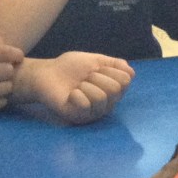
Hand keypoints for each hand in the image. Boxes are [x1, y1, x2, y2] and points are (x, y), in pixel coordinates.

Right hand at [0, 35, 23, 113]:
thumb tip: (12, 48)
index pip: (3, 53)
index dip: (16, 54)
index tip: (18, 56)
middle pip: (7, 71)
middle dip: (8, 68)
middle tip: (1, 68)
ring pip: (6, 88)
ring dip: (6, 83)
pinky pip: (0, 102)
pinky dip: (0, 96)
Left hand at [14, 53, 134, 124]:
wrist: (46, 73)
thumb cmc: (69, 68)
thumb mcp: (95, 60)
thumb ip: (114, 64)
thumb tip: (131, 72)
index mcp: (113, 90)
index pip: (126, 79)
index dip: (109, 69)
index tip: (95, 69)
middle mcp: (108, 103)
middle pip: (116, 88)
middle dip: (97, 76)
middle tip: (84, 78)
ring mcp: (95, 112)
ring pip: (101, 96)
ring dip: (85, 85)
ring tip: (77, 86)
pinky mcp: (80, 118)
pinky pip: (86, 105)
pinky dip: (76, 95)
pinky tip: (70, 95)